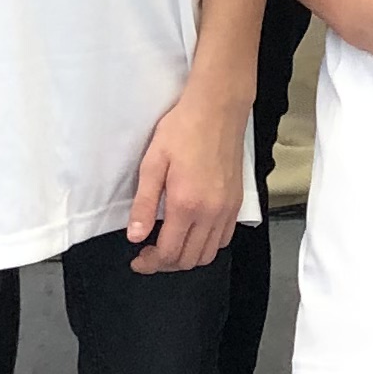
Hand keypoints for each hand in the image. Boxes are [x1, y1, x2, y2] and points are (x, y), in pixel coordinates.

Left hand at [127, 82, 249, 272]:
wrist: (217, 109)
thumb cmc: (183, 130)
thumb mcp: (152, 163)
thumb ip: (144, 204)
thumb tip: (136, 236)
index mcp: (186, 204)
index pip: (169, 253)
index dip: (150, 263)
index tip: (138, 259)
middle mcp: (211, 212)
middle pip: (189, 260)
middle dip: (166, 263)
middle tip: (149, 253)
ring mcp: (227, 209)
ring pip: (209, 254)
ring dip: (187, 257)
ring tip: (170, 245)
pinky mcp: (237, 202)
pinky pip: (224, 239)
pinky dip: (207, 245)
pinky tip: (192, 232)